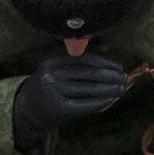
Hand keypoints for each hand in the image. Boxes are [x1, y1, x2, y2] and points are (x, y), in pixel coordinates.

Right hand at [12, 50, 127, 150]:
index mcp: (53, 61)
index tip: (119, 67)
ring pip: (87, 89)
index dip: (105, 62)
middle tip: (124, 78)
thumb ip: (80, 56)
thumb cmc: (52, 85)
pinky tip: (110, 101)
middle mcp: (51, 75)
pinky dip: (98, 103)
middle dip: (110, 76)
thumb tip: (107, 46)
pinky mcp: (57, 108)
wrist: (29, 108)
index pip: (84, 59)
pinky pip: (82, 105)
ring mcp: (53, 92)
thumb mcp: (59, 67)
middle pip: (88, 74)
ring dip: (108, 90)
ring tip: (121, 89)